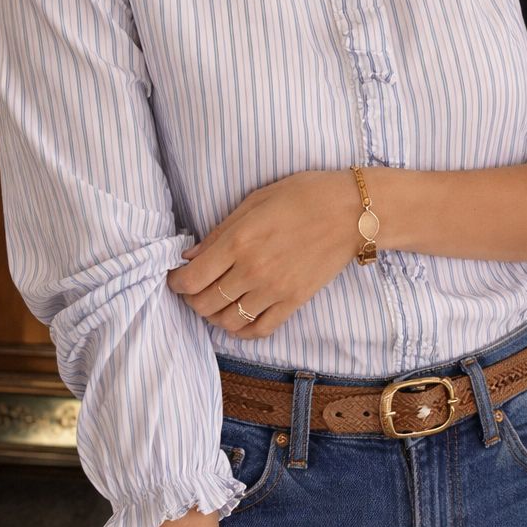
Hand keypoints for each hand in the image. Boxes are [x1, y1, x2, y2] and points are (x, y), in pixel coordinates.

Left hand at [167, 171, 358, 339]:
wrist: (351, 211)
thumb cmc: (303, 195)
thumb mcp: (255, 201)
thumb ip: (220, 231)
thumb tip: (190, 255)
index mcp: (239, 241)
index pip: (191, 279)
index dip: (175, 283)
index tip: (176, 277)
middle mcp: (252, 270)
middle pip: (205, 304)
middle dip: (191, 300)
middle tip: (193, 289)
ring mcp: (274, 290)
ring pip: (228, 322)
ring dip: (214, 316)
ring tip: (216, 303)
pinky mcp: (294, 301)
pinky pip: (260, 330)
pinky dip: (243, 331)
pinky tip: (239, 320)